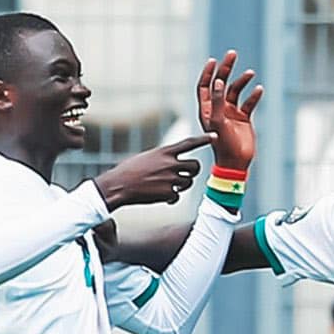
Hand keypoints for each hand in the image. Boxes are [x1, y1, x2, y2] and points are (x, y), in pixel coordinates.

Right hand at [94, 135, 212, 211]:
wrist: (118, 186)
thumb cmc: (128, 171)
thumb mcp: (147, 157)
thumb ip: (163, 159)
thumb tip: (174, 163)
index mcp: (164, 152)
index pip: (189, 143)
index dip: (203, 139)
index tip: (215, 136)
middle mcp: (170, 164)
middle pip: (196, 166)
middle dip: (193, 171)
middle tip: (186, 174)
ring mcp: (170, 179)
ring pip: (188, 182)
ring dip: (180, 185)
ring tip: (165, 185)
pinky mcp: (168, 193)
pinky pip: (177, 196)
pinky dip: (170, 198)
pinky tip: (158, 195)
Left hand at [197, 49, 261, 171]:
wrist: (236, 162)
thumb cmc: (222, 144)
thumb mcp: (217, 121)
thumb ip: (217, 101)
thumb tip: (217, 81)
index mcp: (206, 109)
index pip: (204, 86)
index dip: (208, 72)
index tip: (214, 60)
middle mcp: (217, 108)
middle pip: (220, 83)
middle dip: (226, 69)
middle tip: (232, 54)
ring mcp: (231, 113)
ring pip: (236, 91)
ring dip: (242, 81)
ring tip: (250, 73)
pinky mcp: (244, 118)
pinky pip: (249, 103)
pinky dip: (254, 95)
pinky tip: (259, 90)